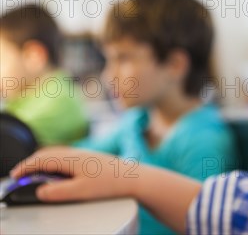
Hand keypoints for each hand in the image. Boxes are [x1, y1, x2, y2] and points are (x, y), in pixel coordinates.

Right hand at [10, 146, 139, 201]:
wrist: (134, 177)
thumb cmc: (110, 184)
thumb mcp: (80, 191)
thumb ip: (57, 192)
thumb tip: (39, 191)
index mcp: (71, 159)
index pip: (42, 160)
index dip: (25, 167)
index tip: (14, 175)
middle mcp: (76, 153)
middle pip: (47, 154)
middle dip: (31, 163)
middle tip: (19, 174)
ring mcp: (84, 154)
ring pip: (57, 154)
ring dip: (42, 161)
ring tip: (33, 173)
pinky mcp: (90, 158)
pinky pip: (65, 156)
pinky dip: (53, 161)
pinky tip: (55, 170)